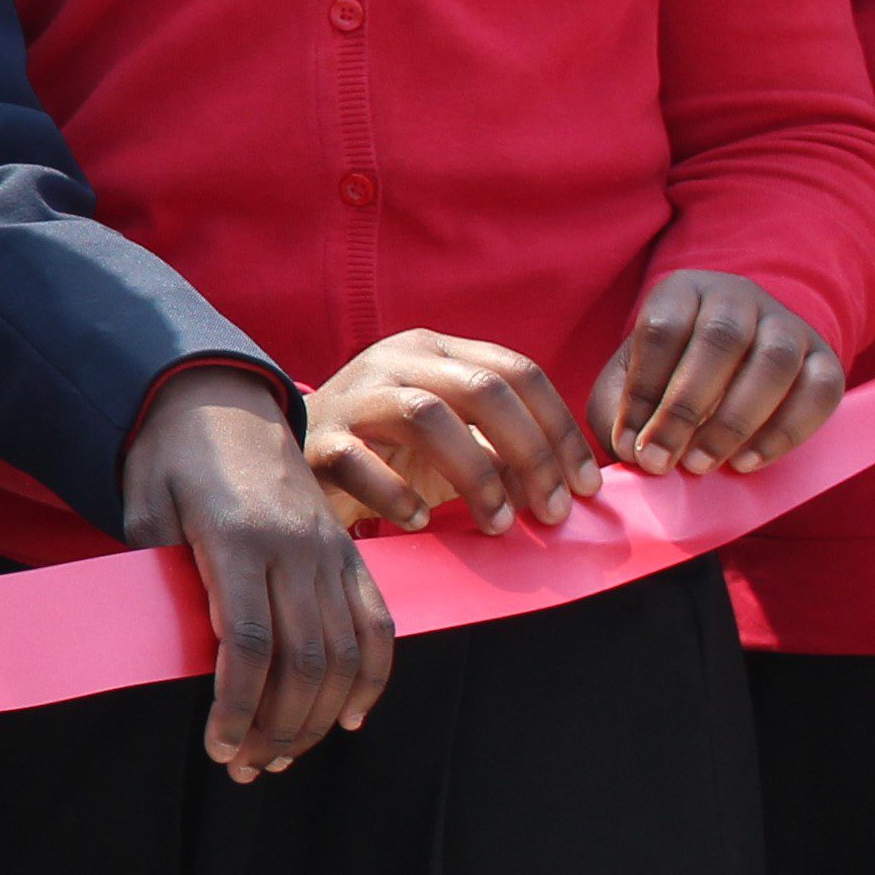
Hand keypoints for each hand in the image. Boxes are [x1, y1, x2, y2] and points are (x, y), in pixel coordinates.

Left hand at [118, 369, 393, 778]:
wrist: (217, 398)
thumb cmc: (167, 459)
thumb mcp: (144, 508)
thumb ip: (158, 575)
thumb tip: (162, 648)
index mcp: (237, 540)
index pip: (245, 643)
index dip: (237, 706)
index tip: (220, 749)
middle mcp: (294, 549)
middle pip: (302, 659)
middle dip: (276, 727)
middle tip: (247, 770)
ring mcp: (329, 551)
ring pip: (343, 652)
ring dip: (317, 717)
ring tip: (282, 757)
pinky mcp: (349, 553)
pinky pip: (377, 623)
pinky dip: (372, 676)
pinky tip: (349, 719)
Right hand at [307, 326, 602, 530]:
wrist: (288, 457)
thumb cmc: (386, 454)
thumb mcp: (453, 440)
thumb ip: (503, 447)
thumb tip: (570, 482)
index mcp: (436, 350)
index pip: (519, 372)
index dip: (561, 429)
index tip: (586, 486)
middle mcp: (395, 359)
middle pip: (484, 389)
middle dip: (532, 454)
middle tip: (552, 512)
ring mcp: (353, 394)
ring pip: (427, 415)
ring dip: (476, 475)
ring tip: (497, 524)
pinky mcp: (316, 437)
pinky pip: (359, 460)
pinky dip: (397, 495)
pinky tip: (418, 521)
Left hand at [591, 270, 847, 475]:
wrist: (730, 365)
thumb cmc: (665, 376)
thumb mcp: (629, 381)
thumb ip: (621, 411)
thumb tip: (634, 452)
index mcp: (683, 290)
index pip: (664, 327)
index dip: (644, 388)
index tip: (629, 441)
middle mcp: (739, 297)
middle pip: (721, 340)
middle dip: (686, 408)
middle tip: (661, 459)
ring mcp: (788, 324)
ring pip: (774, 363)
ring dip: (734, 423)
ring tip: (700, 464)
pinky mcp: (826, 358)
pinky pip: (820, 392)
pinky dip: (783, 433)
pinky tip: (746, 462)